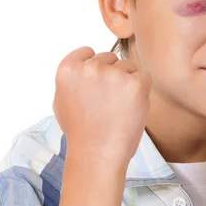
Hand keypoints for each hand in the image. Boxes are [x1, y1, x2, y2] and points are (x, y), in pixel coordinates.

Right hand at [53, 46, 152, 168]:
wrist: (97, 154)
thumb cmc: (80, 131)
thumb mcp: (61, 100)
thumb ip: (72, 77)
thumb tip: (85, 63)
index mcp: (68, 69)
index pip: (87, 52)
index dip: (94, 69)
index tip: (95, 86)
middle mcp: (90, 67)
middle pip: (109, 57)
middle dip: (111, 75)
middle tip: (107, 101)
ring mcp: (113, 74)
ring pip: (128, 66)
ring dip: (127, 82)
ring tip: (118, 107)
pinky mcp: (135, 84)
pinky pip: (144, 77)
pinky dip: (142, 90)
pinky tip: (131, 107)